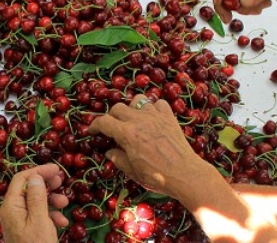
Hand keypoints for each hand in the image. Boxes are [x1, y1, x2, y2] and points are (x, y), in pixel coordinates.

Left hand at [0, 164, 68, 242]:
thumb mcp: (40, 221)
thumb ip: (37, 197)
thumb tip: (35, 177)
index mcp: (11, 206)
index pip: (21, 179)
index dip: (39, 171)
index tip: (57, 168)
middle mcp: (12, 211)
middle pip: (28, 188)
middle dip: (46, 184)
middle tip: (62, 181)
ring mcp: (19, 221)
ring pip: (35, 202)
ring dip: (51, 200)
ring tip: (65, 203)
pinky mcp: (27, 230)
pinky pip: (38, 216)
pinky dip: (51, 215)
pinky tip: (62, 221)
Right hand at [88, 95, 210, 199]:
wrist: (185, 174)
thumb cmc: (157, 176)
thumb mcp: (132, 171)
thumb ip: (118, 159)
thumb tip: (110, 152)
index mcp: (127, 134)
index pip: (104, 122)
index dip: (94, 125)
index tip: (91, 131)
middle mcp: (139, 120)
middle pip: (118, 108)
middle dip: (110, 116)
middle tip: (111, 127)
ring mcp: (155, 116)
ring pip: (137, 100)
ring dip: (131, 107)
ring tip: (131, 118)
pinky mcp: (169, 117)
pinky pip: (158, 103)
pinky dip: (153, 107)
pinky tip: (152, 117)